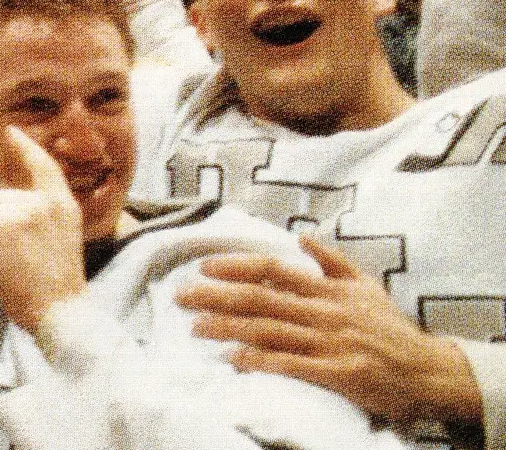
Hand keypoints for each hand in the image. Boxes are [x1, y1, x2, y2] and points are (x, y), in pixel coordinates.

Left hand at [0, 126, 87, 331]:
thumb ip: (40, 215)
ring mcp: (24, 212)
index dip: (26, 147)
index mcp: (63, 205)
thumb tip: (3, 204)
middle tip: (19, 254)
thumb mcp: (60, 237)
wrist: (61, 311)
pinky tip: (0, 261)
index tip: (12, 132)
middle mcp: (45, 202)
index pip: (44, 167)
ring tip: (11, 260)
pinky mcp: (3, 225)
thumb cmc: (58, 284)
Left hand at [178, 236, 482, 425]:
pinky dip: (260, 361)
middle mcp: (325, 312)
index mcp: (328, 289)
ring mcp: (330, 343)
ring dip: (227, 328)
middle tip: (180, 296)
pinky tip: (233, 359)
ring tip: (194, 327)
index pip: (272, 270)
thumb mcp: (366, 286)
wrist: (431, 372)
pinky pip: (292, 365)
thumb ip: (332, 262)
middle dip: (216, 296)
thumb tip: (301, 236)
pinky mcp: (338, 374)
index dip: (235, 266)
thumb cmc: (391, 329)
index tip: (203, 266)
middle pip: (260, 299)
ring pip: (269, 330)